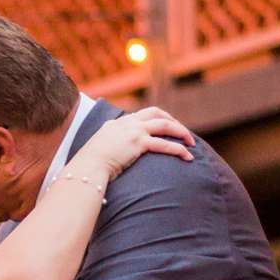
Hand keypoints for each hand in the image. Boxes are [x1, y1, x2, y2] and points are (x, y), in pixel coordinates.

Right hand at [71, 106, 193, 187]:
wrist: (87, 166)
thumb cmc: (90, 165)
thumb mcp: (99, 150)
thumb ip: (108, 148)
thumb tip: (111, 158)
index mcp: (118, 123)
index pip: (143, 114)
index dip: (158, 119)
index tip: (167, 127)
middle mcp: (127, 123)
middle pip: (157, 113)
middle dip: (173, 121)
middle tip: (183, 133)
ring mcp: (134, 131)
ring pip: (165, 126)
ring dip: (181, 133)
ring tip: (192, 144)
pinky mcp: (138, 143)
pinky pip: (164, 144)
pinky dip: (178, 149)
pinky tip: (187, 156)